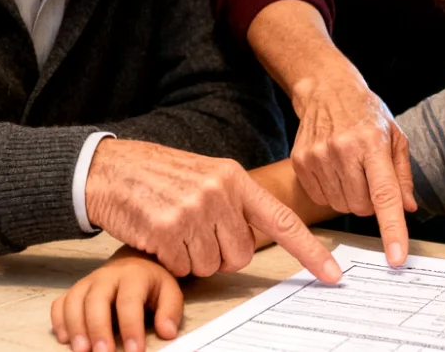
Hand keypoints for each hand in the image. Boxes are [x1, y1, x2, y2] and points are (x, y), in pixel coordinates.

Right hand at [51, 248, 181, 351]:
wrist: (134, 261)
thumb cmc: (151, 283)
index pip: (129, 302)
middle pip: (96, 300)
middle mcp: (106, 276)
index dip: (131, 328)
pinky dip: (59, 320)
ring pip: (74, 301)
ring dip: (75, 327)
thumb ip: (170, 311)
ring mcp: (87, 282)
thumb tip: (167, 332)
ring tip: (81, 350)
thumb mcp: (169, 292)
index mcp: (133, 276)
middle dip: (98, 329)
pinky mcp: (75, 290)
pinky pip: (60, 302)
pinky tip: (65, 339)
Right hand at [84, 138, 340, 282]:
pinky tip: (157, 235)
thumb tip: (255, 237)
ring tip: (174, 229)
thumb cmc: (160, 176)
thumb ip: (234, 202)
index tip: (333, 275)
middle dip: (220, 254)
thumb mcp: (206, 175)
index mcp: (234, 178)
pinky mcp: (167, 230)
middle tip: (196, 232)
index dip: (310, 251)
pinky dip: (170, 261)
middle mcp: (219, 193)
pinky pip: (182, 268)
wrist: (110, 169)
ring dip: (192, 258)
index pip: (282, 220)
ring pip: (212, 266)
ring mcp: (193, 211)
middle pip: (241, 255)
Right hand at [288, 72, 415, 265]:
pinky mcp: (301, 162)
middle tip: (369, 177)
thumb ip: (403, 175)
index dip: (392, 229)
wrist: (327, 89)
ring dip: (351, 198)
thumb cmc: (366, 113)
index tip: (396, 257)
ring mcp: (318, 156)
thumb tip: (407, 209)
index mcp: (373, 143)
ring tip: (351, 170)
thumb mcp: (395, 136)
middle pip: (363, 207)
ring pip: (342, 206)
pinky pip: (322, 199)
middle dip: (371, 202)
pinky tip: (334, 169)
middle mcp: (343, 150)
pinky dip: (333, 192)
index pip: (385, 196)